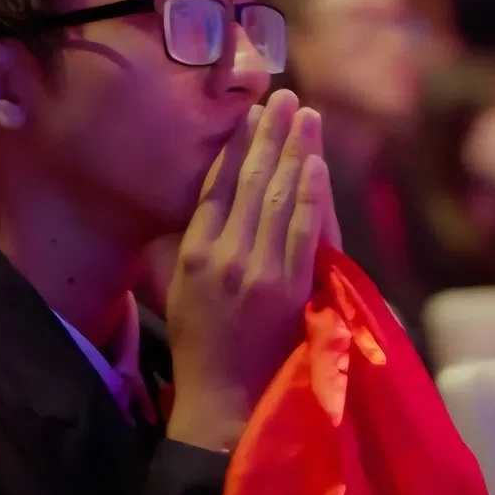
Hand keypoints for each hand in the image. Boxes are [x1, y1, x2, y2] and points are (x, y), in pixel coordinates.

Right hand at [164, 90, 341, 449]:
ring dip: (295, 152)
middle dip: (270, 135)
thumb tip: (210, 200)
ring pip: (278, 198)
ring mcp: (259, 270)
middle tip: (285, 96)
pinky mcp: (290, 286)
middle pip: (249, 181)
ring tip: (306, 115)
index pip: (216, 186)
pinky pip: (302, 230)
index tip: (252, 115)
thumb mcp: (179, 290)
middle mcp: (224, 255)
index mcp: (192, 254)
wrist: (224, 398)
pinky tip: (315, 164)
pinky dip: (310, 195)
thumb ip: (192, 243)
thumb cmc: (201, 345)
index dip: (236, 146)